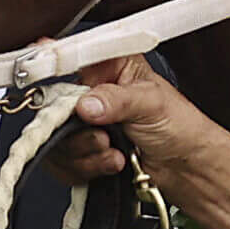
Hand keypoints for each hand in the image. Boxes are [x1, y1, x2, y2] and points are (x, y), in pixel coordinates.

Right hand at [55, 56, 216, 191]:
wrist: (186, 166)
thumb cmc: (179, 125)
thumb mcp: (151, 103)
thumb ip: (118, 100)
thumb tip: (86, 103)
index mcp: (109, 66)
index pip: (71, 59)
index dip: (51, 67)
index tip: (44, 78)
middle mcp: (93, 91)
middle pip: (55, 107)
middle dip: (78, 132)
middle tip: (103, 137)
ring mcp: (85, 122)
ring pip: (58, 139)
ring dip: (86, 154)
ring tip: (114, 151)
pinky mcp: (83, 150)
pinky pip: (63, 163)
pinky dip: (86, 169)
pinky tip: (112, 163)